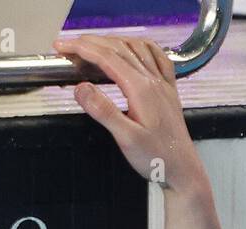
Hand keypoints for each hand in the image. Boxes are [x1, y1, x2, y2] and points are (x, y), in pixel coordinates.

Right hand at [52, 34, 207, 193]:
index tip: (61, 47)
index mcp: (141, 89)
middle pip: (119, 48)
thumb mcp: (126, 138)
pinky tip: (135, 48)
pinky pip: (159, 57)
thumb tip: (80, 87)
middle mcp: (154, 81)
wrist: (184, 170)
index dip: (81, 48)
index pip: (107, 57)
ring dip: (113, 40)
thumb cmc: (157, 158)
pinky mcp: (170, 92)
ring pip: (137, 48)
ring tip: (93, 44)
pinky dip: (142, 46)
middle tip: (68, 45)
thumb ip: (103, 111)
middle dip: (91, 42)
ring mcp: (164, 84)